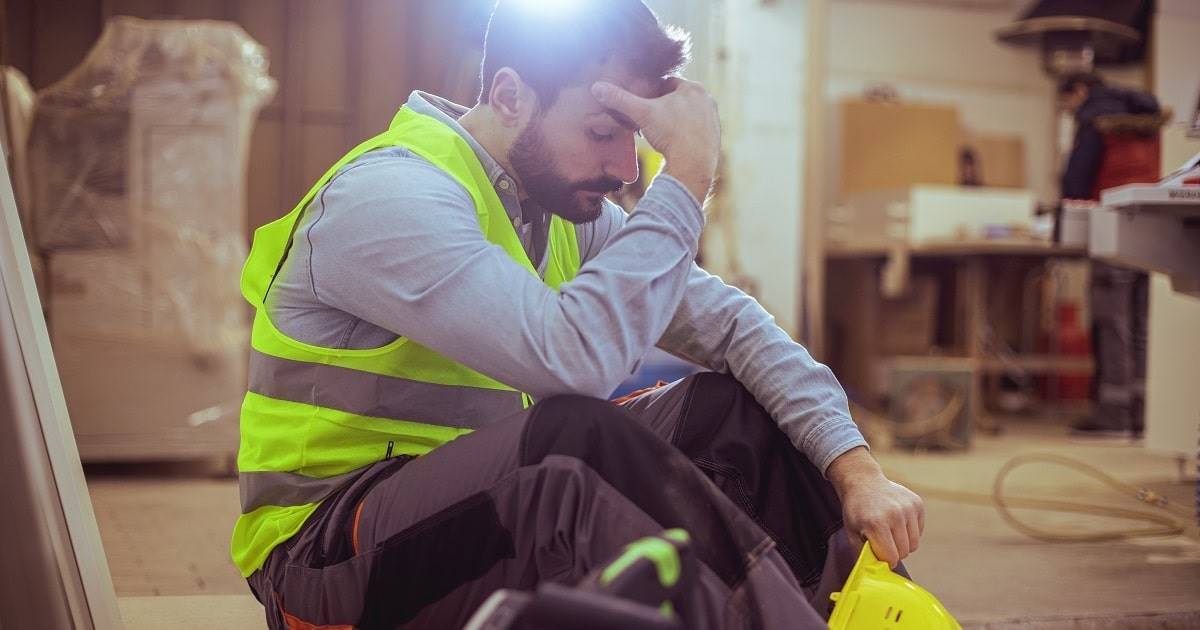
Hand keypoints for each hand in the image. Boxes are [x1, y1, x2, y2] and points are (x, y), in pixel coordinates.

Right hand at [591, 77, 719, 201]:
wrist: (693, 166)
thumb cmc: (670, 135)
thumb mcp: (641, 114)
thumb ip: (620, 99)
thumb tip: (596, 87)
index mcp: (694, 88)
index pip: (667, 83)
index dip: (652, 93)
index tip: (643, 104)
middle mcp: (707, 100)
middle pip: (677, 99)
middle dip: (663, 107)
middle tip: (648, 120)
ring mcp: (713, 119)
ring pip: (686, 115)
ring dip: (673, 121)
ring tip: (659, 133)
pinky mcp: (714, 137)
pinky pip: (694, 131)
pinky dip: (683, 134)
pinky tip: (672, 144)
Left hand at [826, 447, 924, 567]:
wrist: (863, 481)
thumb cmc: (856, 510)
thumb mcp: (851, 532)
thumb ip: (862, 554)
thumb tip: (871, 574)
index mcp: (876, 523)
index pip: (891, 557)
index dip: (885, 561)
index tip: (879, 556)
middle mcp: (894, 515)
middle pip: (904, 552)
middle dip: (894, 553)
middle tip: (883, 543)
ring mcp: (907, 508)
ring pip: (914, 543)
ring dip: (903, 544)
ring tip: (890, 534)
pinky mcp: (917, 503)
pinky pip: (919, 531)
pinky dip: (910, 532)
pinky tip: (897, 522)